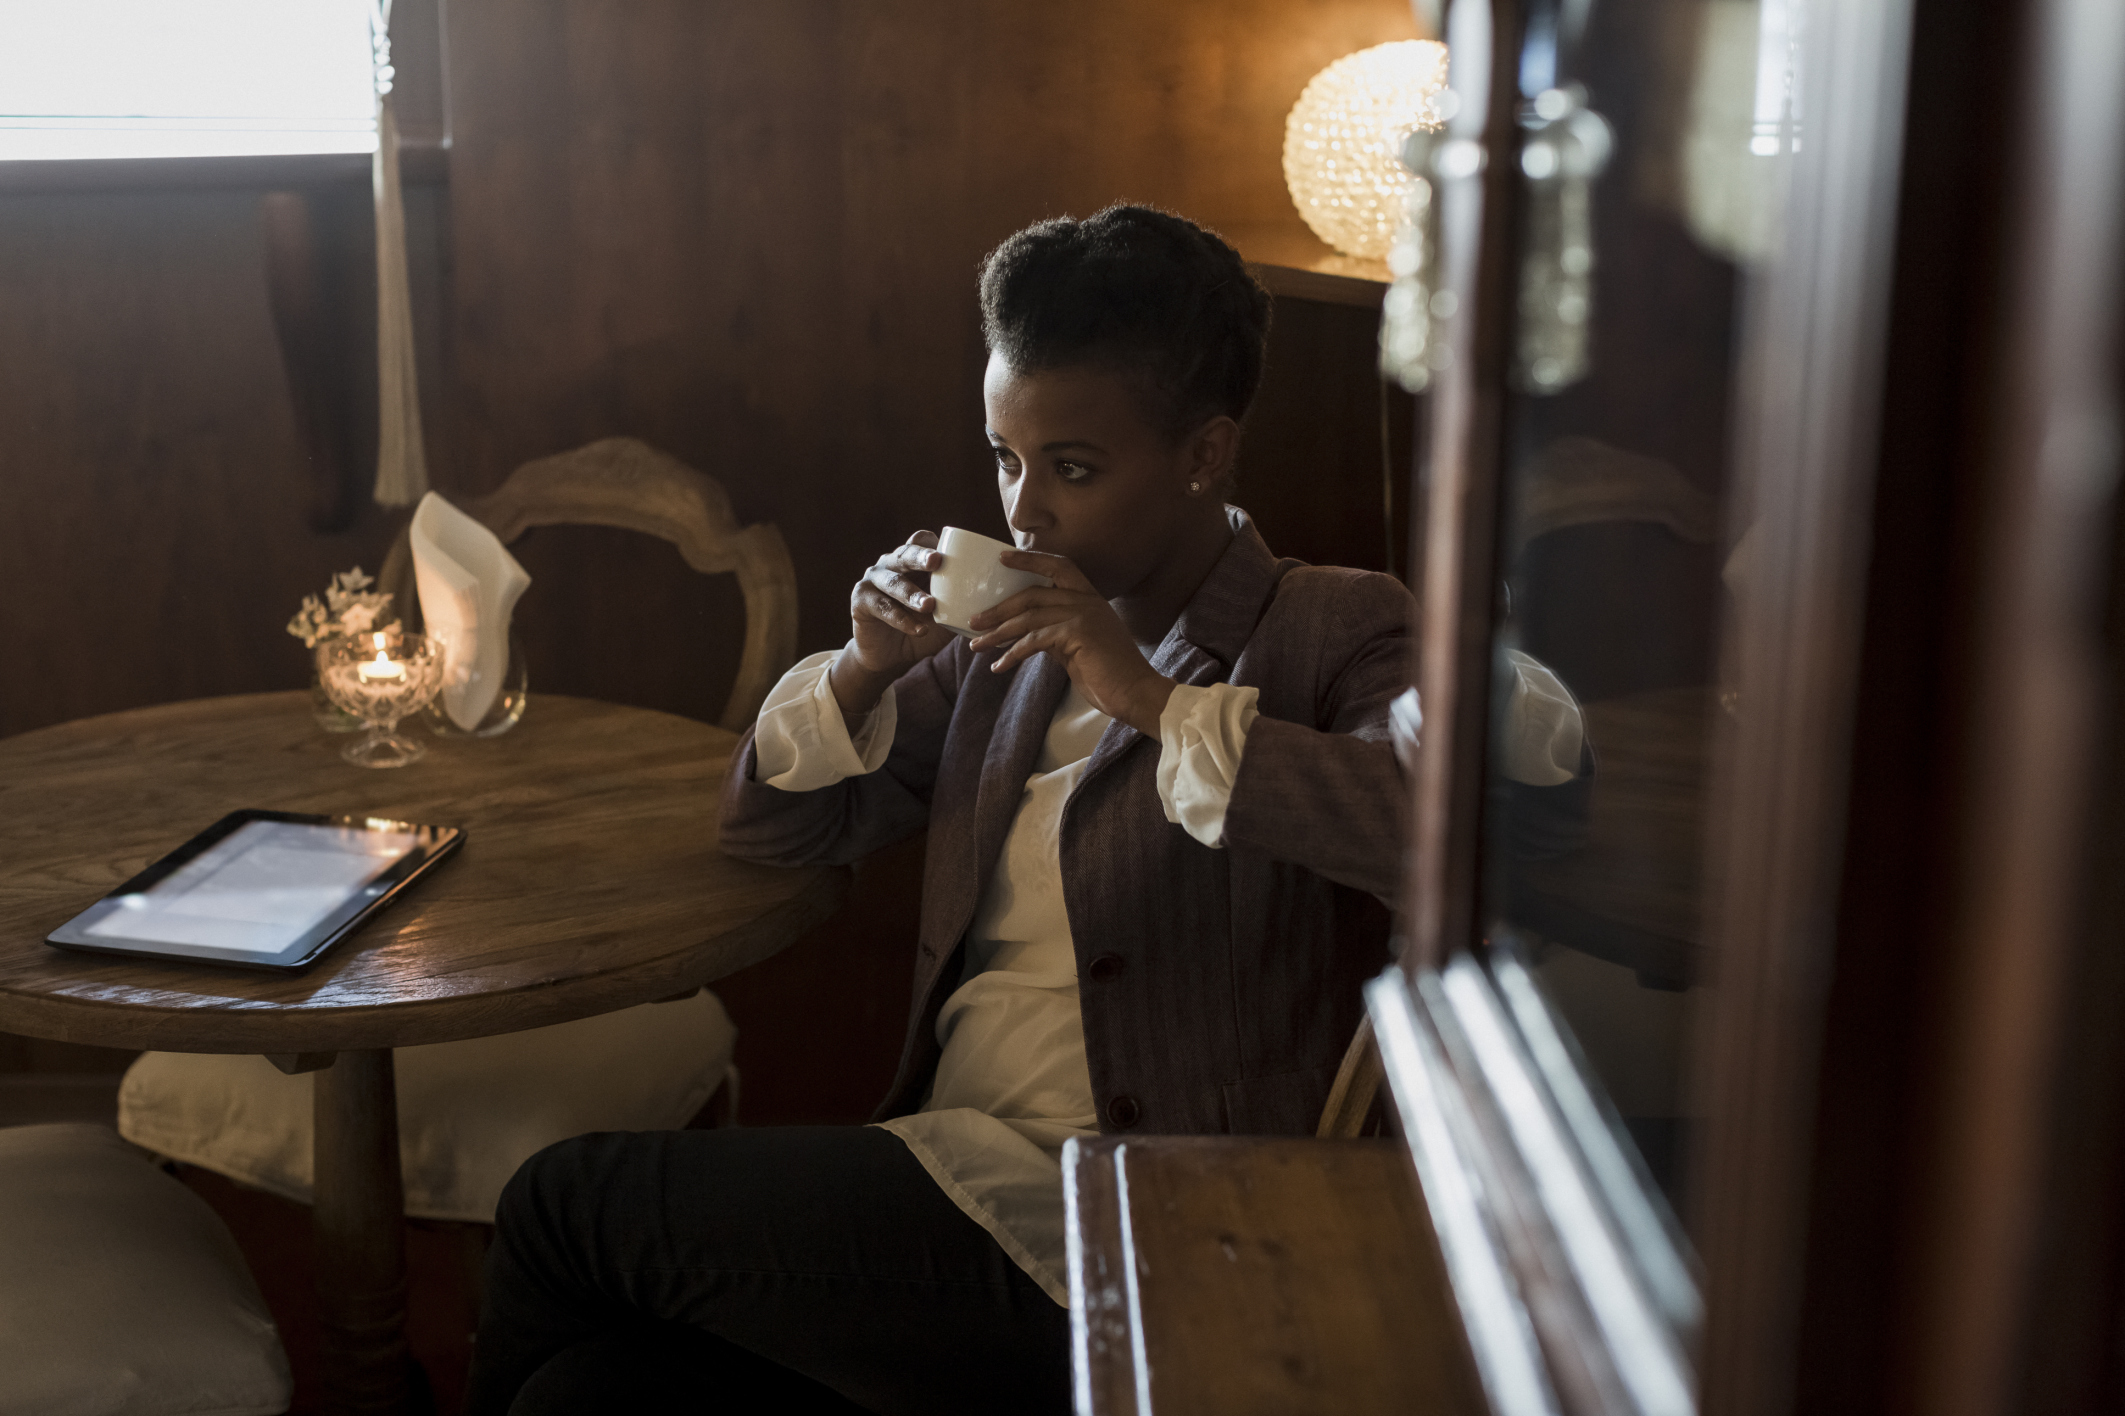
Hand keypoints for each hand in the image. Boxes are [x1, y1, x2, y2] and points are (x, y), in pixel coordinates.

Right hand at [832, 532, 949, 725]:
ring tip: (930, 605)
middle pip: (904, 553)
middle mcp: (890, 564)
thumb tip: (1002, 600)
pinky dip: (902, 619)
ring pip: (893, 582)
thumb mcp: (946, 615)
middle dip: (921, 556)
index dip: (933, 542)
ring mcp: (873, 580)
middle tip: (938, 561)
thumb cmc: (921, 628)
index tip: (951, 550)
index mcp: (911, 561)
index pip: (921, 541)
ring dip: (912, 594)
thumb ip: (965, 603)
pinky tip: (919, 630)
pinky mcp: (860, 601)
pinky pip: (883, 608)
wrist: (889, 656)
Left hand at [967, 549, 1176, 734]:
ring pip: (1028, 617)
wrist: (1136, 694)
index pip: (1059, 565)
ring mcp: (1083, 615)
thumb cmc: (1109, 675)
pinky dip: (1012, 654)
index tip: (1002, 557)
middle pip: (1032, 593)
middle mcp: (1087, 601)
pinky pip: (1034, 640)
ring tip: (976, 645)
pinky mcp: (1077, 634)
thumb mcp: (1078, 647)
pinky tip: (999, 667)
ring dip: (997, 632)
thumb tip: (1026, 635)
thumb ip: (1056, 633)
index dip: (1029, 559)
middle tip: (973, 621)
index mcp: (1090, 598)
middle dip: (998, 608)